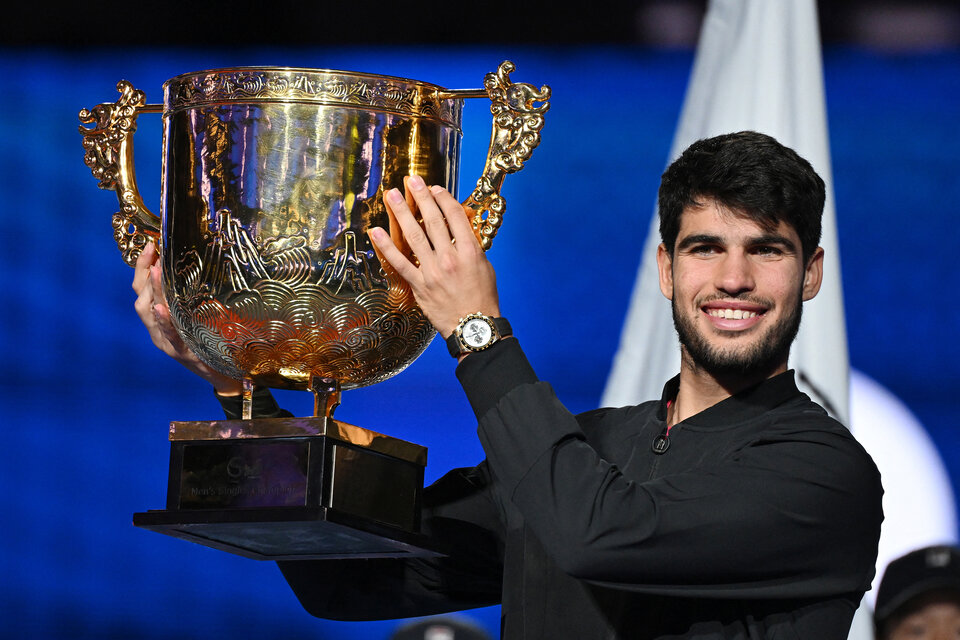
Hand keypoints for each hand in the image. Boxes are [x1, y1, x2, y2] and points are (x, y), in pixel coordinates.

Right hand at [132, 242, 243, 395]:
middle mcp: (156, 330)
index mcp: (159, 319)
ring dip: (153, 290)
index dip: (143, 267)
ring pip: (149, 314)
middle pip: (140, 298)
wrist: (222, 374)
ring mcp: (166, 341)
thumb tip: (191, 266)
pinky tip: (161, 308)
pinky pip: (169, 334)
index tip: (150, 245)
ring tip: (156, 271)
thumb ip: (188, 297)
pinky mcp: (180, 352)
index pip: (142, 289)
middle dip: (144, 273)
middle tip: (152, 251)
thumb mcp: (196, 315)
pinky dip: (163, 321)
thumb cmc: (209, 342)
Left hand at [368, 175, 500, 337]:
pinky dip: (385, 246)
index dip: (443, 198)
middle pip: (433, 220)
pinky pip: (399, 262)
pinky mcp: (419, 284)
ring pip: (414, 235)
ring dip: (401, 213)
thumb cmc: (482, 297)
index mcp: (470, 251)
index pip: (455, 216)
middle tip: (411, 180)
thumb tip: (459, 228)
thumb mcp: (485, 266)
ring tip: (392, 195)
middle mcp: (450, 257)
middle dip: (421, 197)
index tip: (434, 188)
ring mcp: (432, 270)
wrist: (473, 326)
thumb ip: (471, 246)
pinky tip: (375, 232)